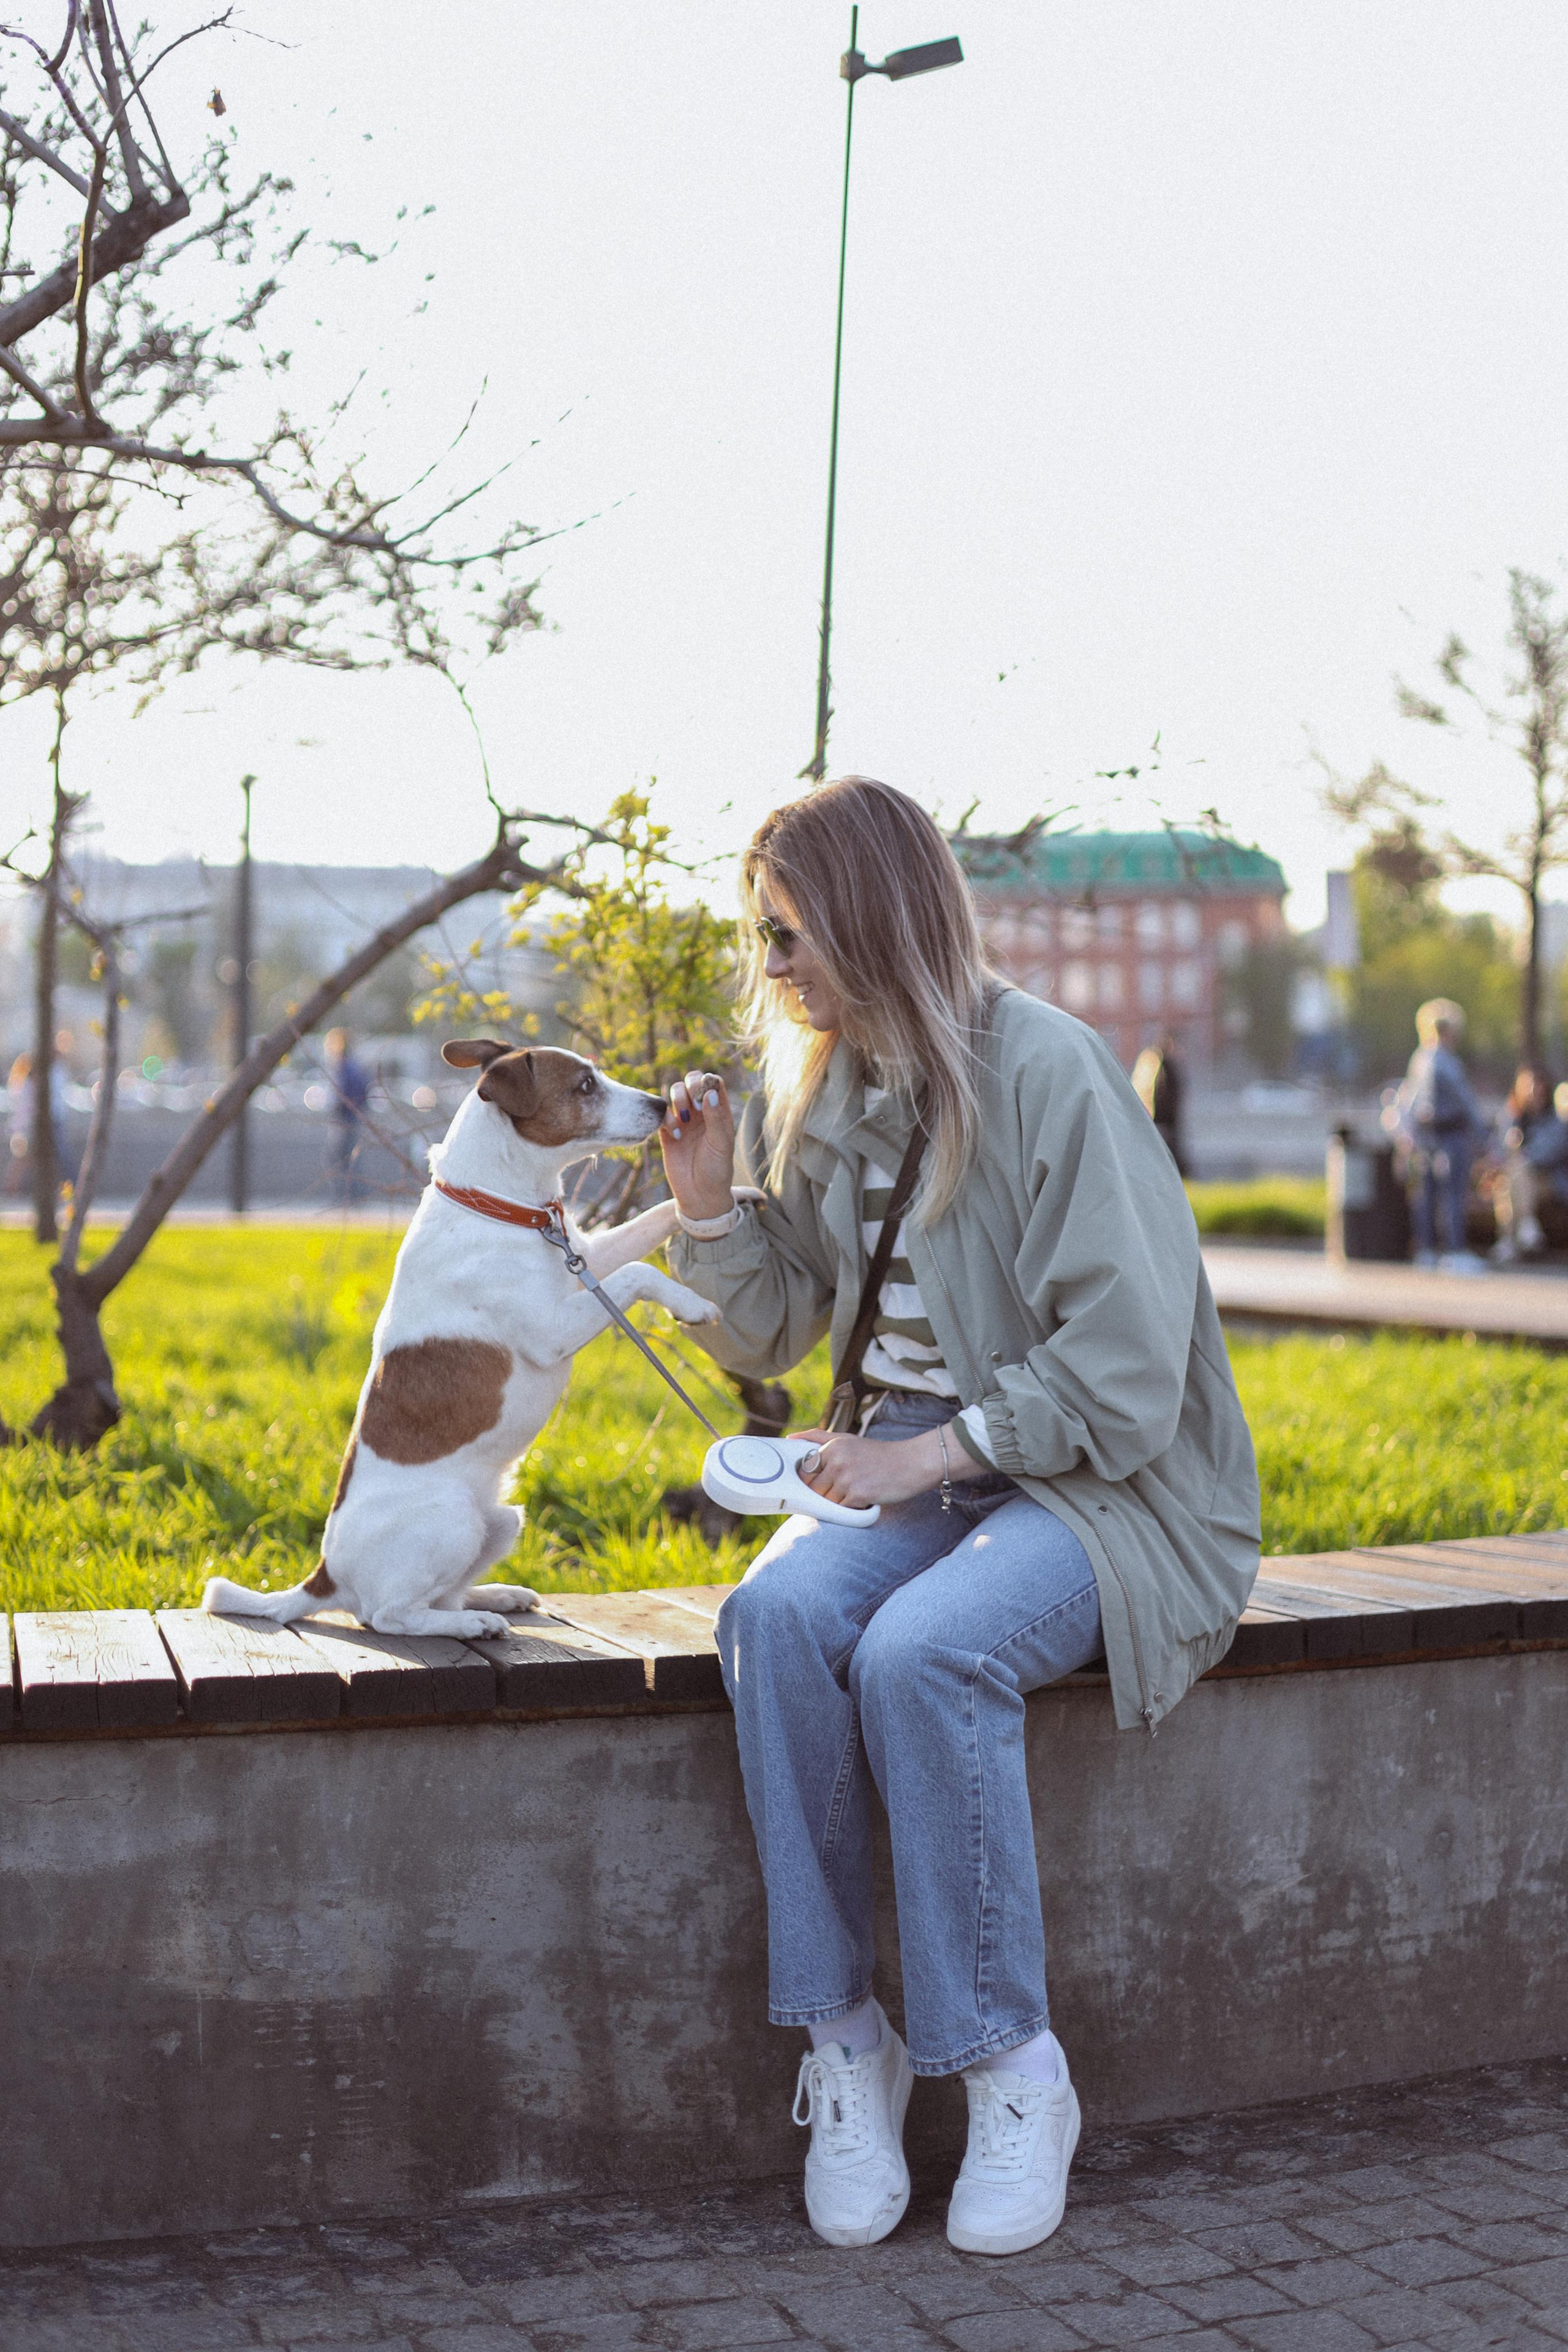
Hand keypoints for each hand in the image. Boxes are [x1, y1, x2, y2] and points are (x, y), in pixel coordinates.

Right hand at [660, 1068, 736, 1220]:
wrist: (699, 1195)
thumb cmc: (717, 1171)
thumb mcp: (721, 1145)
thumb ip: (716, 1118)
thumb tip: (710, 1093)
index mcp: (719, 1112)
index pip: (714, 1082)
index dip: (707, 1082)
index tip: (704, 1098)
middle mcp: (701, 1113)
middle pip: (692, 1082)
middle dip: (690, 1086)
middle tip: (693, 1105)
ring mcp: (684, 1121)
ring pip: (675, 1093)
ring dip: (677, 1100)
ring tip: (684, 1119)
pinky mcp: (667, 1132)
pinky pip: (661, 1113)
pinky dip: (665, 1118)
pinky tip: (675, 1136)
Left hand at [792, 1423, 983, 1508]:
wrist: (912, 1463)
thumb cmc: (879, 1454)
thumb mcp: (847, 1439)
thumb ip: (818, 1437)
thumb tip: (790, 1438)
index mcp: (831, 1447)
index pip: (805, 1472)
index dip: (811, 1483)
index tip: (823, 1484)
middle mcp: (837, 1460)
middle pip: (813, 1490)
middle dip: (823, 1495)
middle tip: (842, 1492)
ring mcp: (846, 1478)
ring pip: (826, 1502)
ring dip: (837, 1503)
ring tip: (855, 1493)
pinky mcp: (858, 1495)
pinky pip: (841, 1511)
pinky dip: (849, 1510)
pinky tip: (863, 1500)